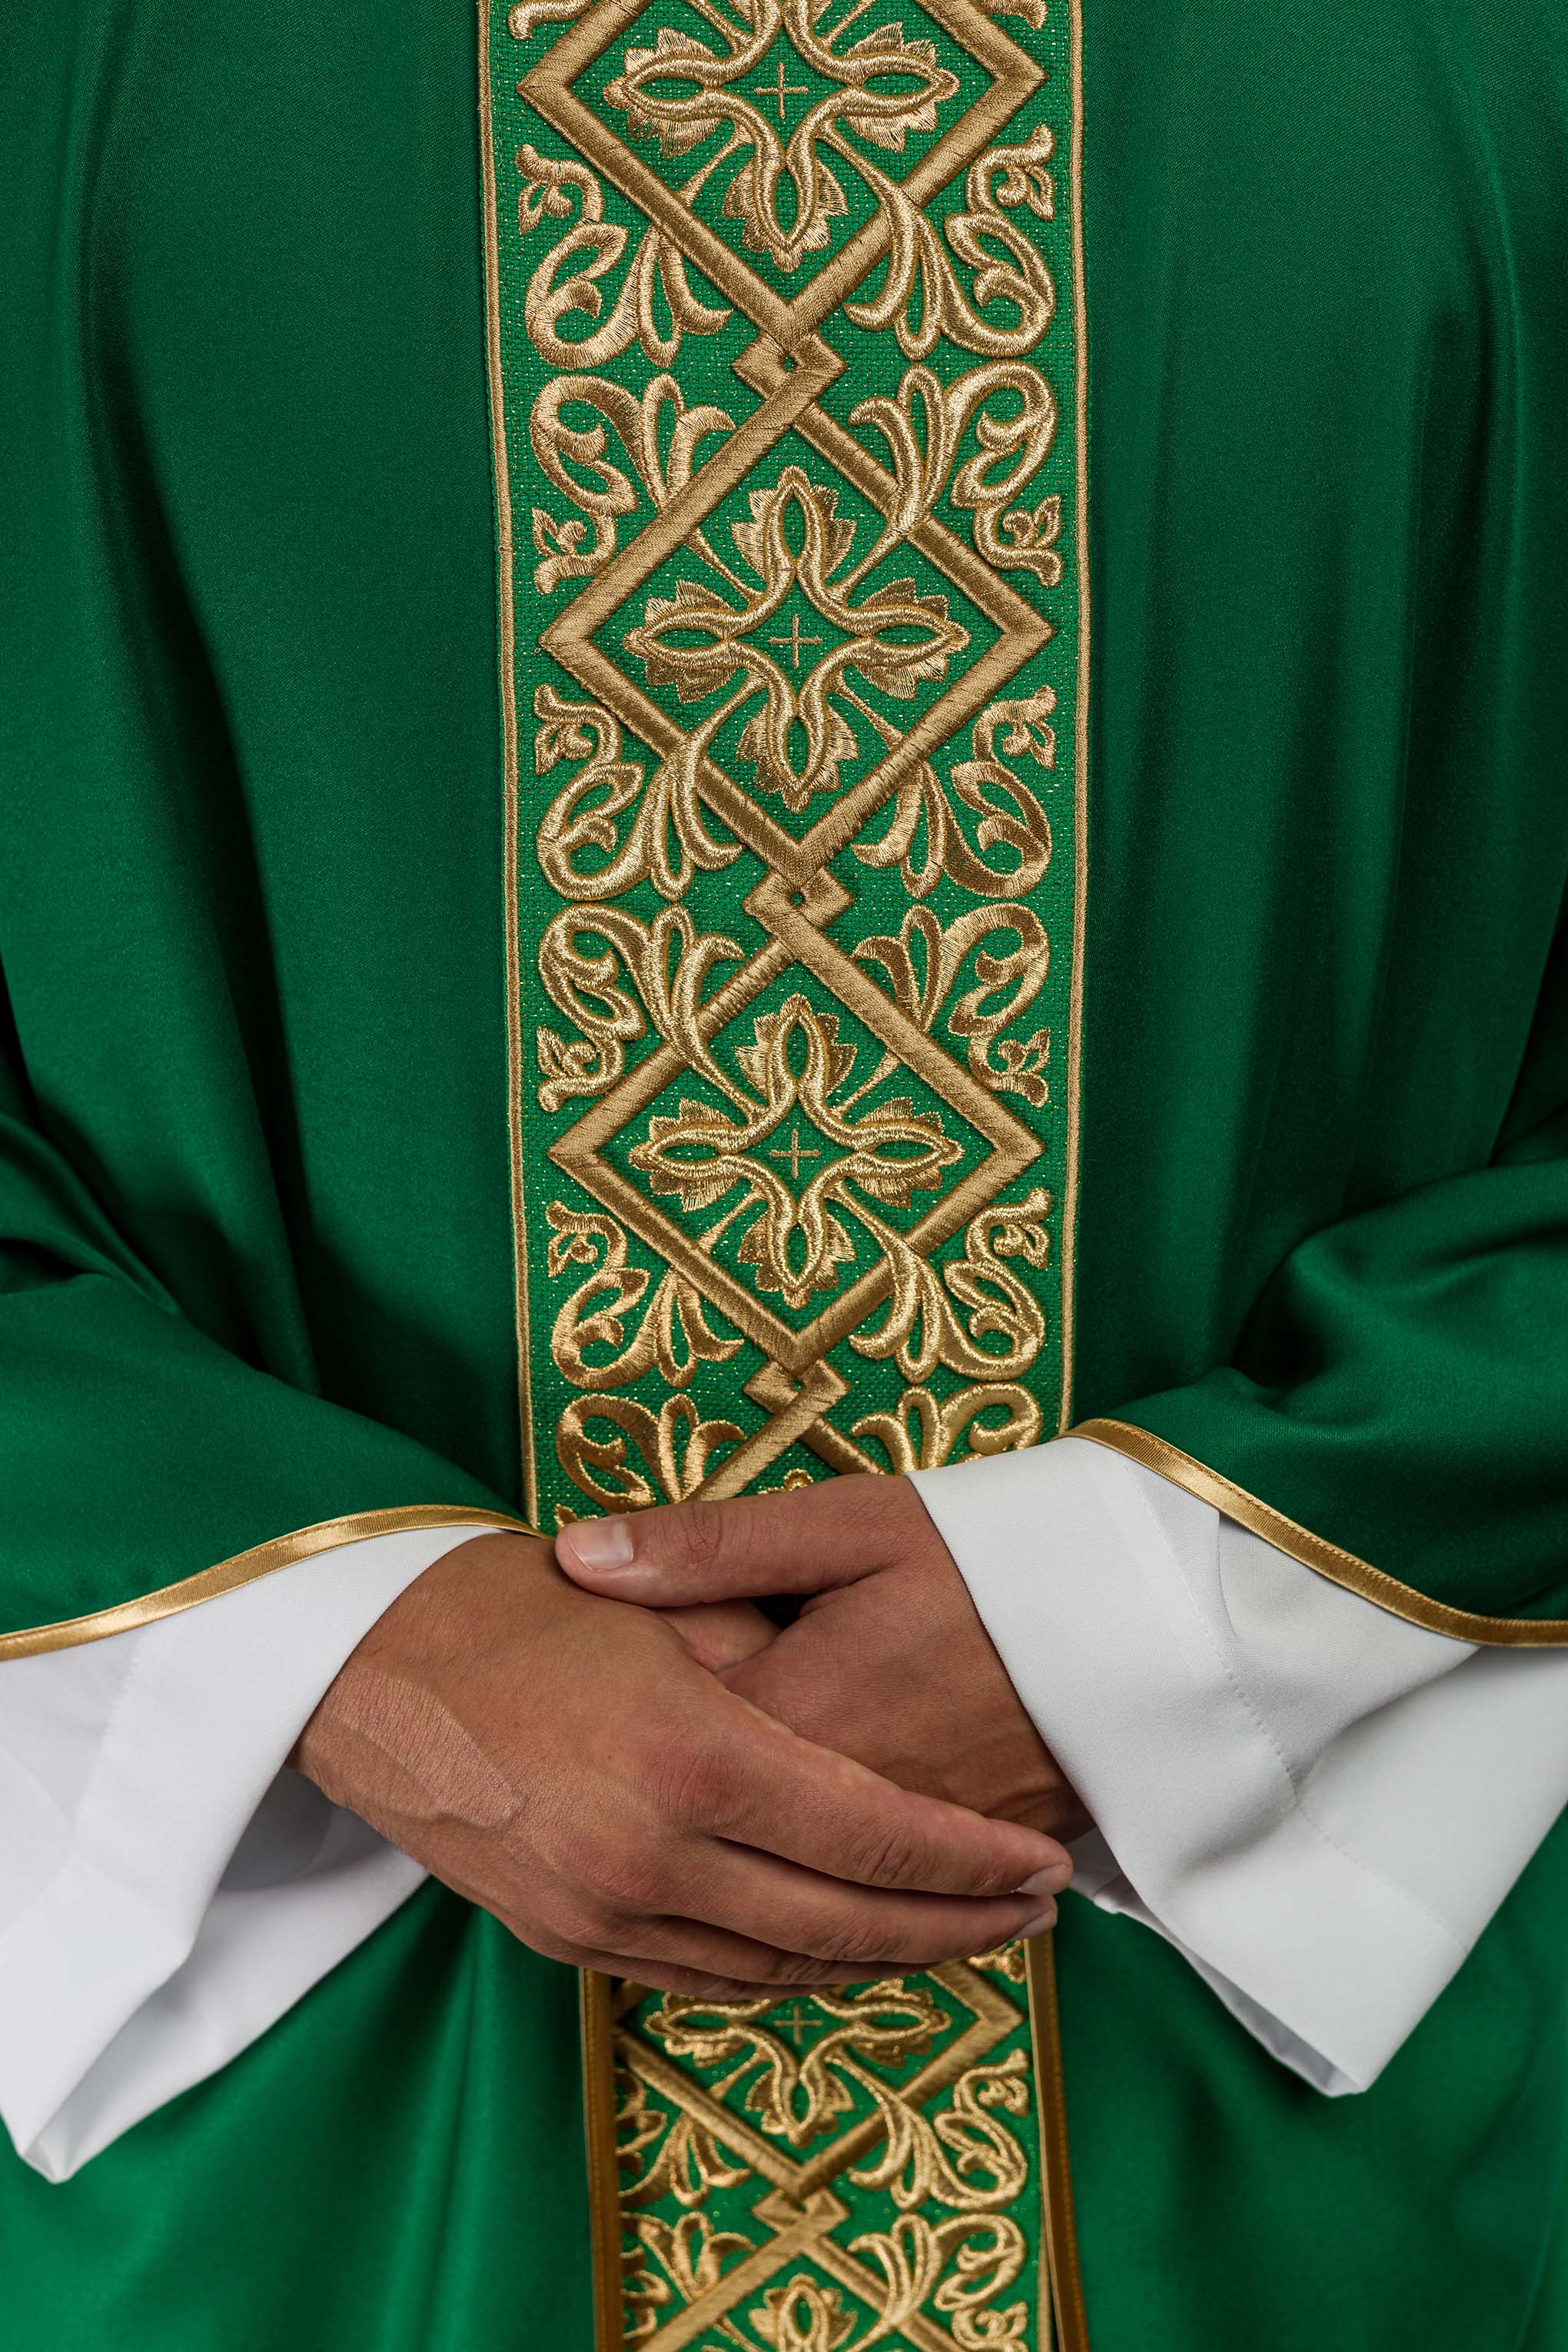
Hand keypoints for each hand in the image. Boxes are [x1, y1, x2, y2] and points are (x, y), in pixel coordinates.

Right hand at [291, 1531, 1072, 1997]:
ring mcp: (604, 1912)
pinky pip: (706, 1977)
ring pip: (782, 1966)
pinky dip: (787, 1970)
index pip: (877, 1840)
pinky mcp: (564, 1938)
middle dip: (956, 1927)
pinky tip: (835, 1948)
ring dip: (880, 1959)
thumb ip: (776, 1657)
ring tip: (955, 1936)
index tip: (1039, 1869)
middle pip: (846, 1924)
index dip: (971, 1865)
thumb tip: (871, 1715)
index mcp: (695, 1759)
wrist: (370, 1663)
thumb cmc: (526, 1604)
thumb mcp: (667, 1600)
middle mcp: (653, 1857)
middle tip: (1031, 1915)